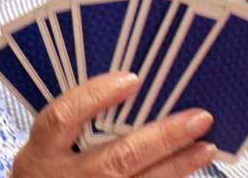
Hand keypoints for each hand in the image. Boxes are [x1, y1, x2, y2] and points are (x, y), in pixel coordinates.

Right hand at [9, 73, 215, 177]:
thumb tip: (126, 89)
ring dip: (178, 165)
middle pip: (119, 157)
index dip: (96, 96)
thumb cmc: (44, 172)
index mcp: (42, 149)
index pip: (64, 117)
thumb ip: (72, 123)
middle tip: (198, 118)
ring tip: (205, 146)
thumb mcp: (42, 146)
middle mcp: (67, 176)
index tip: (131, 79)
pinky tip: (186, 169)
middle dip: (163, 137)